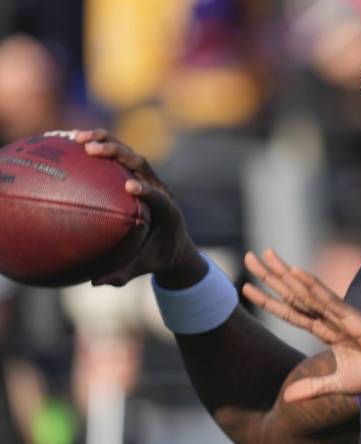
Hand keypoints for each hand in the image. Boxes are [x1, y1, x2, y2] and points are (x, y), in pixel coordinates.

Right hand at [75, 129, 202, 286]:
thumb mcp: (141, 268)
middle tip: (93, 150)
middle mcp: (158, 189)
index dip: (146, 189)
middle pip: (142, 165)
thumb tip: (95, 281)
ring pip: (130, 154)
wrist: (174, 245)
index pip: (158, 196)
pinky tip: (71, 141)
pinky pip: (118, 157)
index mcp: (167, 212)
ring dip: (107, 143)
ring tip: (78, 138)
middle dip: (120, 154)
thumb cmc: (155, 257)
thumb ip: (122, 274)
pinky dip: (100, 146)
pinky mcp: (137, 174)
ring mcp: (148, 179)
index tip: (129, 187)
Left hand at [242, 249, 360, 401]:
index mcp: (325, 329)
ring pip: (307, 292)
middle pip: (293, 294)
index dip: (268, 299)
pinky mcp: (352, 318)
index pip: (290, 311)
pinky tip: (297, 274)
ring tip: (267, 256)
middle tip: (249, 256)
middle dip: (270, 276)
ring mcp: (339, 314)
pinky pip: (329, 300)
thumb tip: (287, 398)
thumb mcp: (339, 384)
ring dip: (286, 274)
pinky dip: (312, 287)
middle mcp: (328, 317)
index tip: (247, 286)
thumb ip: (313, 387)